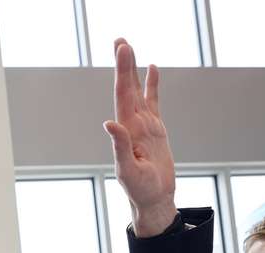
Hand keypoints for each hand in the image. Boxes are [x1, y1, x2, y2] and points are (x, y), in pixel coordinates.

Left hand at [105, 38, 176, 236]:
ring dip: (133, 70)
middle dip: (124, 64)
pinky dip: (152, 85)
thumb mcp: (128, 170)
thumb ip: (120, 147)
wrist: (154, 199)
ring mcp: (144, 125)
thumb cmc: (140, 190)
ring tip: (128, 47)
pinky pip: (153, 101)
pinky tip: (152, 68)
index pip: (123, 94)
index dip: (123, 72)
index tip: (122, 50)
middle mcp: (132, 123)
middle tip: (120, 40)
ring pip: (138, 91)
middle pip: (127, 88)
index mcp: (126, 130)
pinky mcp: (155, 129)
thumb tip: (109, 123)